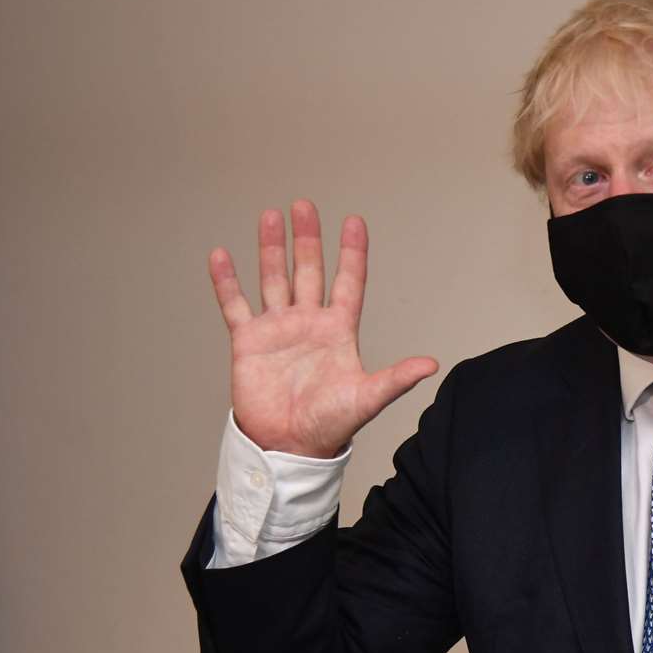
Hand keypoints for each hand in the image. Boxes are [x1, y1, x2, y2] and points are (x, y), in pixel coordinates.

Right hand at [208, 200, 438, 457]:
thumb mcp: (366, 398)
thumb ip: (396, 378)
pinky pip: (235, 304)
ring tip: (271, 216)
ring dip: (272, 249)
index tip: (354, 221)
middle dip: (307, 239)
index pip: (347, 282)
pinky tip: (221, 254)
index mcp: (339, 331)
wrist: (288, 446)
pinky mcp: (248, 341)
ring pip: (274, 279)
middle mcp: (309, 323)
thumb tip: (431, 365)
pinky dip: (227, 281)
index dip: (351, 253)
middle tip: (304, 206)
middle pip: (309, 271)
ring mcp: (278, 329)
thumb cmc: (330, 425)